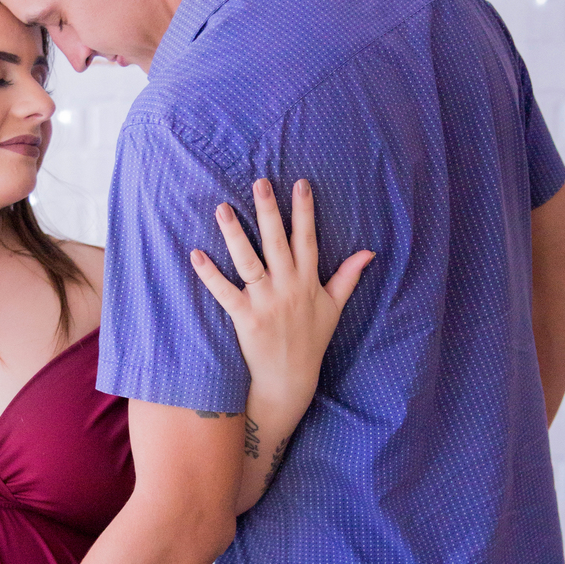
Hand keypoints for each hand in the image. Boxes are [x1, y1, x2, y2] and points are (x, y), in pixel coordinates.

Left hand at [190, 178, 373, 406]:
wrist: (290, 381)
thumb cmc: (311, 342)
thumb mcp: (334, 308)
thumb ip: (348, 277)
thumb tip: (369, 251)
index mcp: (308, 282)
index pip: (307, 240)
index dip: (304, 212)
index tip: (301, 183)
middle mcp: (288, 288)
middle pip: (277, 243)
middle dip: (269, 211)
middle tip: (260, 182)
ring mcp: (266, 303)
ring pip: (249, 262)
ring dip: (235, 235)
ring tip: (222, 208)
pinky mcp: (245, 319)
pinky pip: (225, 293)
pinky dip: (210, 275)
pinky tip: (196, 255)